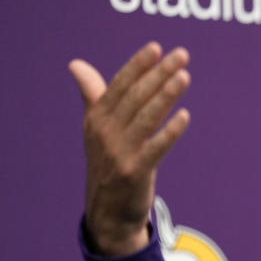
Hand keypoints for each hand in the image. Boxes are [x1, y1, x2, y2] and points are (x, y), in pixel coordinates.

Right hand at [70, 42, 190, 255]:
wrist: (107, 212)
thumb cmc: (107, 163)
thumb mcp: (96, 129)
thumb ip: (93, 95)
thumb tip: (76, 64)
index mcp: (96, 118)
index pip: (119, 85)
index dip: (138, 66)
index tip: (156, 48)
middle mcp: (105, 133)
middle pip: (136, 97)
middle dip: (159, 73)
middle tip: (182, 55)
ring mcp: (119, 153)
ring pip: (146, 117)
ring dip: (166, 95)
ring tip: (184, 76)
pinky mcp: (134, 172)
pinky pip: (155, 148)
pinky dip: (170, 132)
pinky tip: (185, 116)